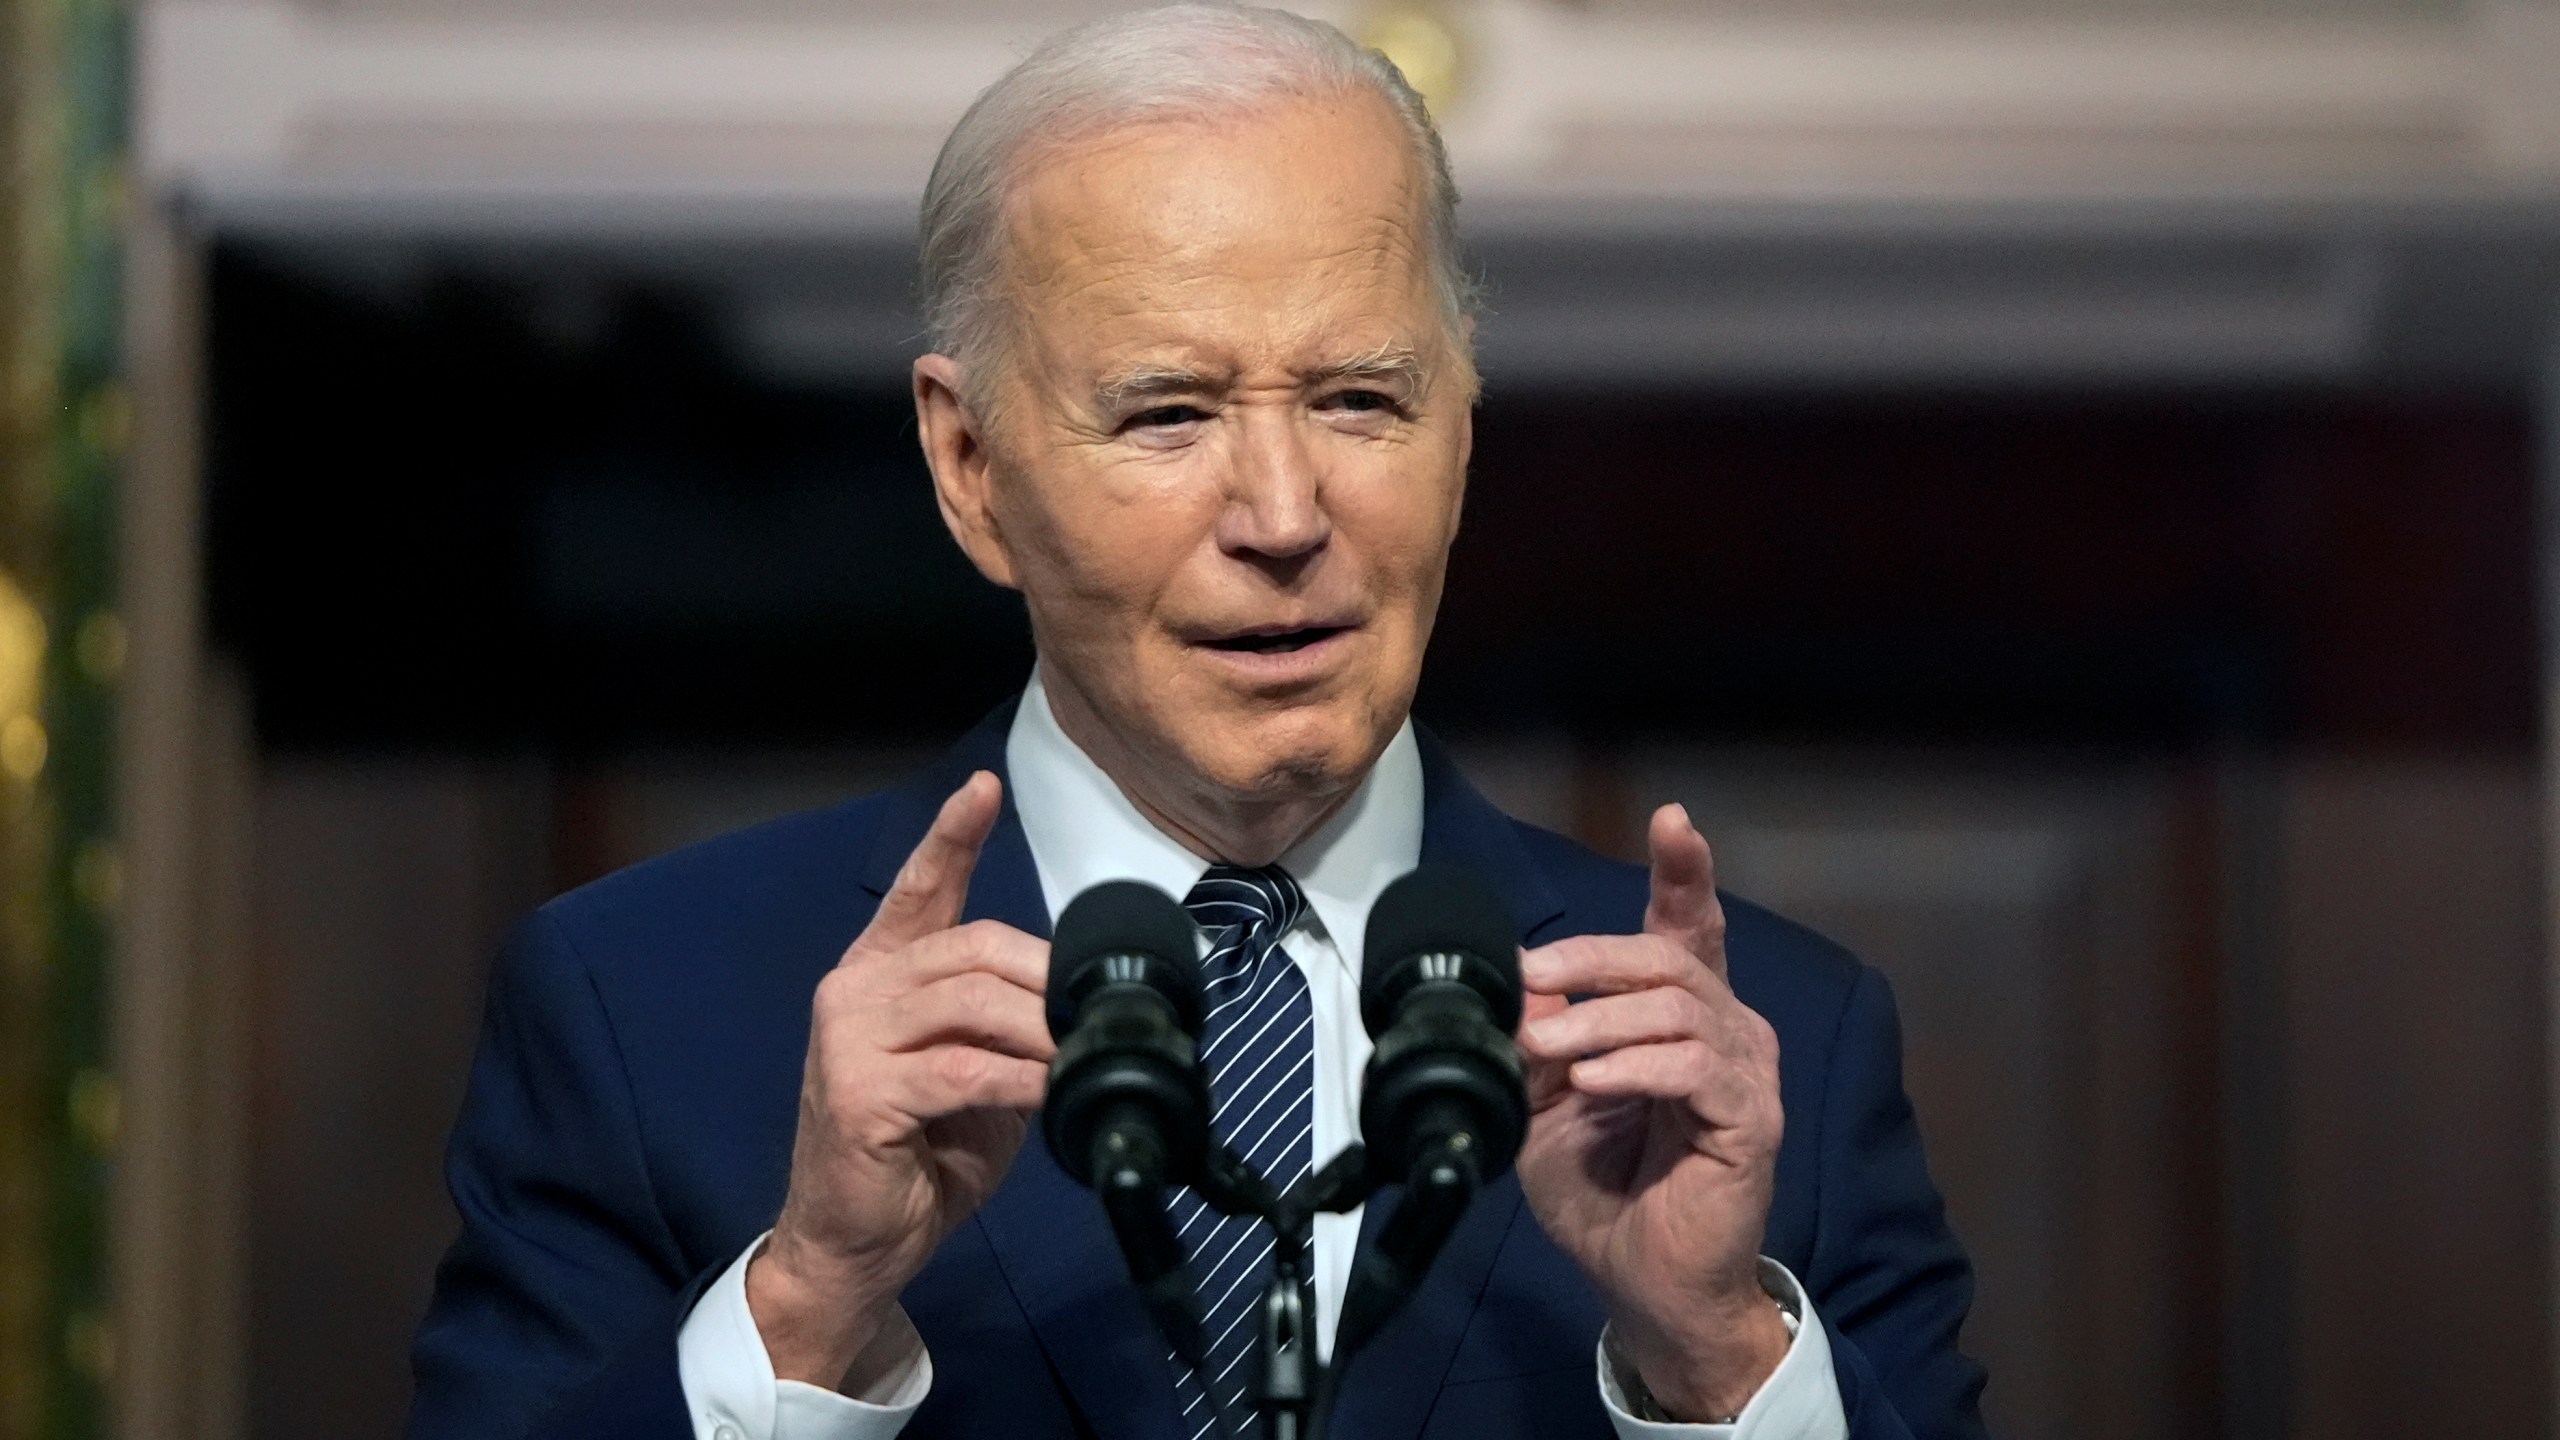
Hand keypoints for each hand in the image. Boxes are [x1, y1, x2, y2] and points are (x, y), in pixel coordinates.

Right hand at [748, 772, 1053, 1389]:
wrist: (854, 1243)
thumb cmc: (917, 1159)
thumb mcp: (973, 1078)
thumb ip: (1006, 1029)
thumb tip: (1079, 1008)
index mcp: (881, 975)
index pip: (918, 890)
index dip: (952, 837)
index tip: (983, 788)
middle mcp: (857, 991)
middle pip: (973, 948)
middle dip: (1048, 977)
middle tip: (1097, 1014)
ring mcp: (850, 1038)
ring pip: (972, 1003)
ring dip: (1042, 1029)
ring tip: (1082, 1053)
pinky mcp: (860, 1091)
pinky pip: (961, 1068)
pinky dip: (1018, 1077)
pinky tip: (1047, 1090)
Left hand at [1514, 803, 1791, 1421]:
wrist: (1644, 1284)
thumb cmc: (1606, 1194)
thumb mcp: (1546, 1103)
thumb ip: (1536, 1041)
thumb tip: (1513, 984)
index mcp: (1683, 1017)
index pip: (1692, 927)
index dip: (1684, 871)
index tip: (1673, 819)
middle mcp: (1728, 1031)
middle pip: (1667, 956)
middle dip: (1590, 958)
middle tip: (1531, 980)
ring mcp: (1747, 1074)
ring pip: (1677, 1006)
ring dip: (1597, 1019)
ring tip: (1547, 1048)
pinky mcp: (1750, 1121)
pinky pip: (1694, 1067)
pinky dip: (1634, 1065)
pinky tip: (1594, 1081)